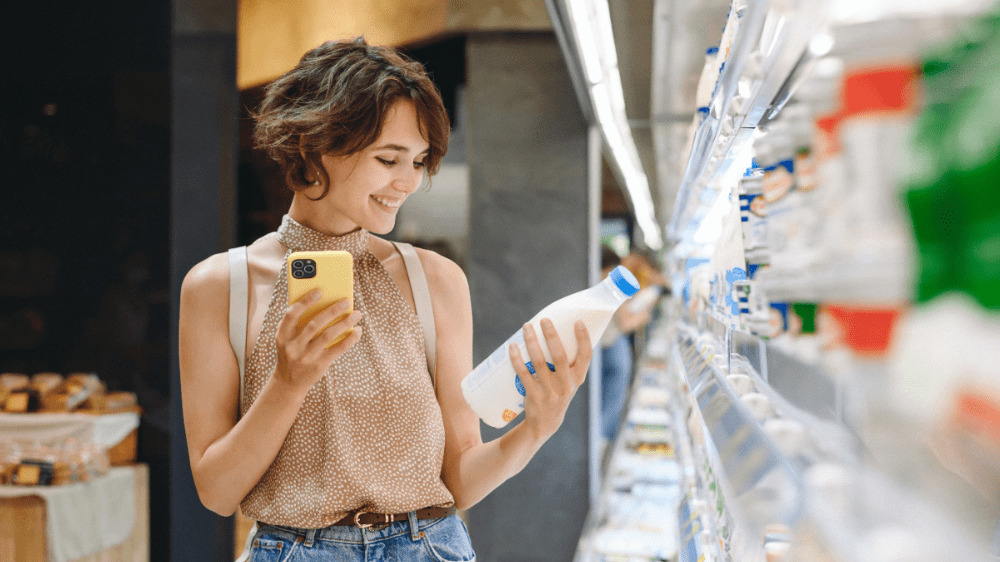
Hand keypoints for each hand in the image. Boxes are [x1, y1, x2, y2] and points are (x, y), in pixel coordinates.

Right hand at [273, 289, 361, 392]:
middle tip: (347, 301)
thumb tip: (325, 303)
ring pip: (328, 335)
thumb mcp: (288, 339)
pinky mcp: (319, 365)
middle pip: (314, 324)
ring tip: (357, 314)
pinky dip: (350, 338)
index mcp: (282, 336)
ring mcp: (306, 357)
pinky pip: (338, 349)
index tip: (319, 291)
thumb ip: (299, 323)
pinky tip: (357, 330)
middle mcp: (293, 346)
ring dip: (345, 323)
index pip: (291, 315)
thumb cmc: (292, 352)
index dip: (305, 302)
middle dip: (332, 311)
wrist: (288, 382)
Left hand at [509, 319, 591, 439]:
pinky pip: (523, 374)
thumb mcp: (568, 381)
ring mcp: (550, 391)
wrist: (545, 423)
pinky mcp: (534, 396)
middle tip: (544, 319)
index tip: (578, 321)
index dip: (584, 339)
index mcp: (578, 378)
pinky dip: (517, 359)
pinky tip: (512, 347)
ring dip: (532, 342)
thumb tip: (555, 331)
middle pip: (560, 356)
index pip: (586, 356)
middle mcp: (566, 385)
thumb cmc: (557, 393)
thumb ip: (567, 362)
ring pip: (539, 362)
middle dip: (552, 336)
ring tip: (527, 327)